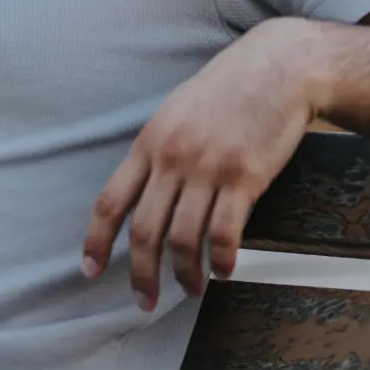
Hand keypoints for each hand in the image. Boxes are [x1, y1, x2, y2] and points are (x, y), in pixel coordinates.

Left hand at [81, 18, 328, 304]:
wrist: (278, 67)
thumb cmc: (228, 90)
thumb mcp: (176, 112)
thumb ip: (158, 151)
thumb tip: (143, 191)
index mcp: (149, 144)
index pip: (111, 202)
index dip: (97, 241)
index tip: (91, 271)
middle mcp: (172, 158)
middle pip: (144, 231)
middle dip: (141, 274)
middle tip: (145, 301)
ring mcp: (208, 168)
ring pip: (183, 238)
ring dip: (185, 274)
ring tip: (191, 290)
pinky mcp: (245, 177)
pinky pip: (225, 233)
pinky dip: (220, 260)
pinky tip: (223, 271)